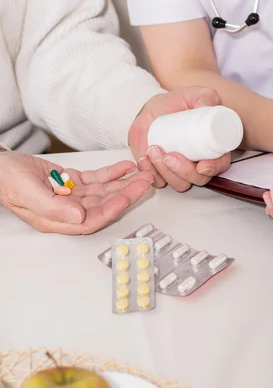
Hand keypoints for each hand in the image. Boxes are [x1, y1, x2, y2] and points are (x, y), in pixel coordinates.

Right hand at [0, 151, 153, 233]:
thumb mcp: (27, 192)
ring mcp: (71, 196)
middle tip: (145, 181)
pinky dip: (111, 173)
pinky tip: (125, 166)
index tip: (126, 197)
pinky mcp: (72, 182)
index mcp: (56, 219)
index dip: (110, 210)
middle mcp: (67, 211)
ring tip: (142, 173)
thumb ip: (52, 207)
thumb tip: (79, 217)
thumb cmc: (7, 180)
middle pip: (103, 206)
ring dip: (123, 183)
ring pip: (104, 192)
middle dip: (126, 194)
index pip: (90, 220)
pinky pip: (96, 179)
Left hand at [128, 87, 230, 191]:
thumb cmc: (175, 104)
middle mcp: (199, 163)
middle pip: (198, 179)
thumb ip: (203, 95)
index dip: (213, 168)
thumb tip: (205, 104)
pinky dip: (150, 173)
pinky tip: (144, 160)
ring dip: (166, 172)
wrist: (151, 110)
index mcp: (212, 147)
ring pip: (179, 183)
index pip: (220, 164)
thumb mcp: (189, 95)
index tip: (202, 166)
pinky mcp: (162, 173)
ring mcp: (180, 171)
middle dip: (184, 172)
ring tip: (153, 150)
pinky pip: (158, 182)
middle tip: (170, 155)